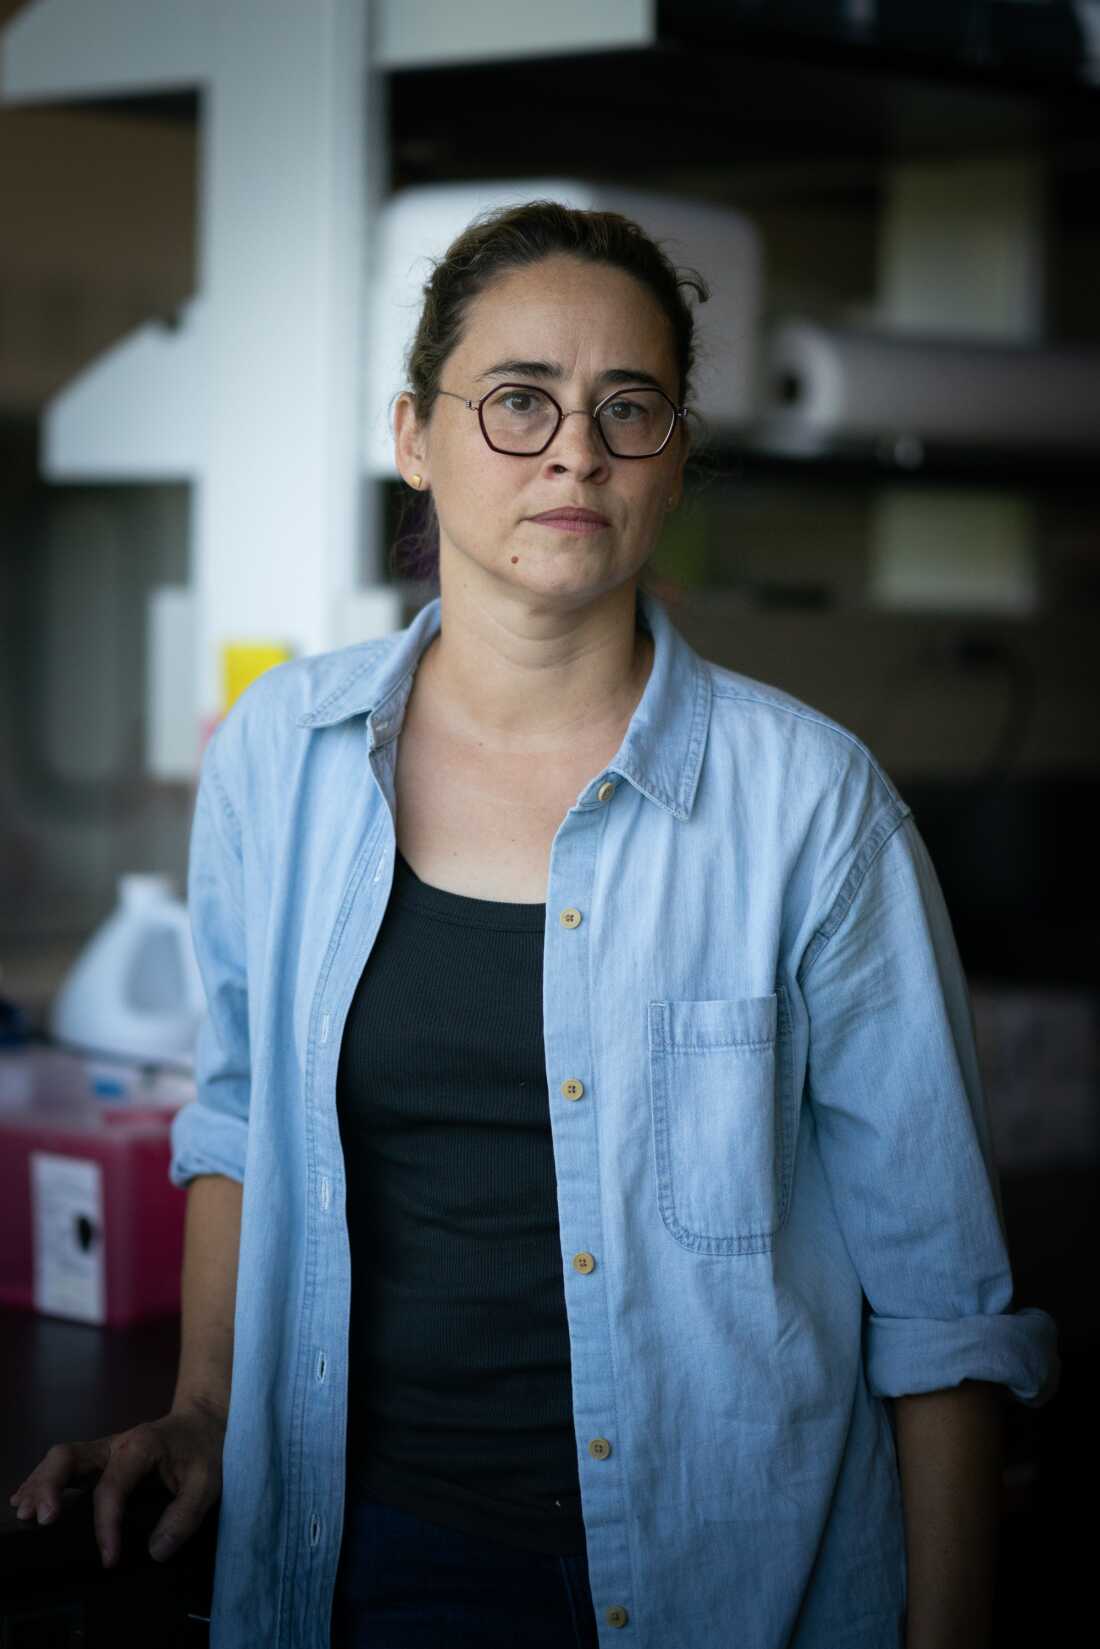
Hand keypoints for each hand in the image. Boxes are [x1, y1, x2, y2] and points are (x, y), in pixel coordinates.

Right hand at [7, 1398, 226, 1568]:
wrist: (205, 1421)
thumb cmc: (206, 1450)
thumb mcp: (208, 1482)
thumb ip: (184, 1516)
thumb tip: (154, 1552)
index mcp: (140, 1446)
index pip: (111, 1488)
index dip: (106, 1526)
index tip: (110, 1559)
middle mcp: (115, 1444)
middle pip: (69, 1457)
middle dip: (49, 1486)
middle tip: (42, 1520)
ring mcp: (105, 1450)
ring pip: (62, 1459)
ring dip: (40, 1484)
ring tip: (24, 1514)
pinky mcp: (101, 1459)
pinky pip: (66, 1466)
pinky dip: (45, 1482)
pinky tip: (28, 1502)